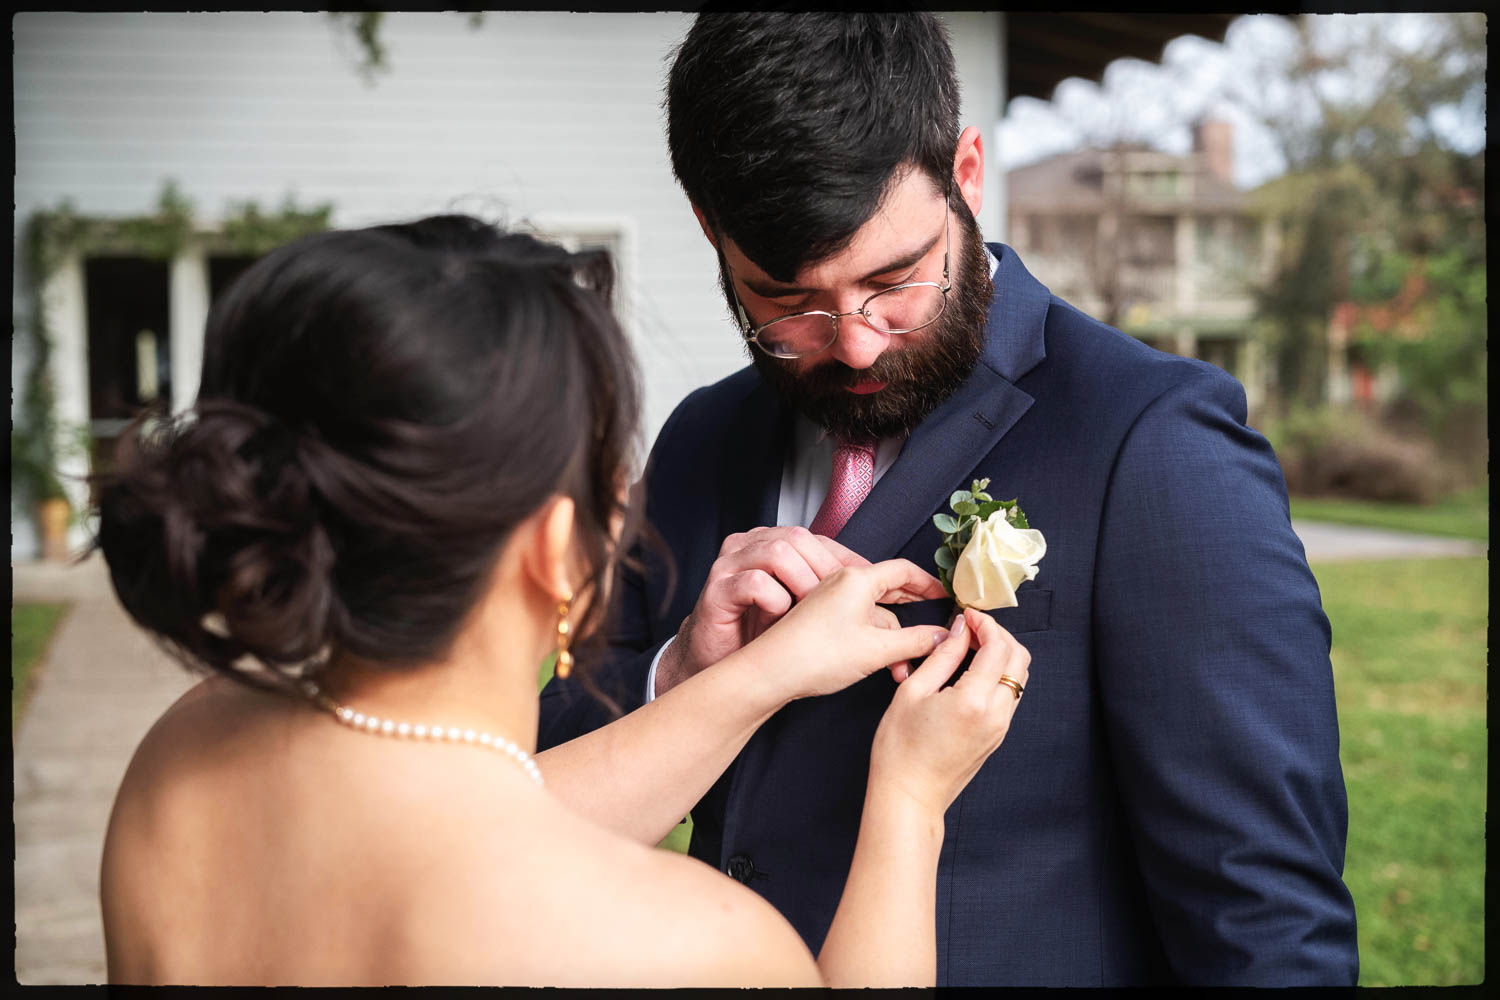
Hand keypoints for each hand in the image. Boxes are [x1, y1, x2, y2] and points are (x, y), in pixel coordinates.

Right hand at [657, 526, 869, 695]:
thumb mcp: (805, 614)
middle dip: (831, 572)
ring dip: (804, 583)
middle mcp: (752, 546)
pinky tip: (779, 615)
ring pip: (777, 552)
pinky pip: (751, 582)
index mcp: (776, 545)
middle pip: (800, 539)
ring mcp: (731, 565)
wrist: (717, 666)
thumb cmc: (761, 638)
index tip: (886, 587)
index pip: (823, 542)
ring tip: (811, 611)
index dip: (855, 562)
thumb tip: (890, 611)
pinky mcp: (716, 589)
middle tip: (850, 606)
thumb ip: (836, 601)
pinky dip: (773, 598)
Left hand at [741, 559, 952, 700]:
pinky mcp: (820, 620)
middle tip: (936, 623)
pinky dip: (875, 640)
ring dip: (894, 638)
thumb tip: (941, 635)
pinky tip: (885, 664)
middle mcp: (842, 584)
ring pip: (874, 613)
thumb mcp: (877, 649)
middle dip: (914, 611)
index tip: (946, 596)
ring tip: (905, 667)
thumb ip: (915, 641)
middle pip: (889, 589)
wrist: (771, 672)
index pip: (904, 571)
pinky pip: (857, 623)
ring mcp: (830, 602)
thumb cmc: (817, 654)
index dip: (929, 583)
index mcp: (857, 579)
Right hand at [868, 608, 1032, 816]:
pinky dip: (998, 674)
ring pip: (1019, 677)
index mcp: (974, 700)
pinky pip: (1009, 695)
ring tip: (969, 647)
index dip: (985, 623)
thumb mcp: (912, 691)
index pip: (998, 646)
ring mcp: (1001, 727)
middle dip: (999, 635)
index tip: (966, 614)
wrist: (908, 796)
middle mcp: (997, 714)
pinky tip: (970, 671)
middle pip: (1019, 658)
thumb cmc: (900, 749)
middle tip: (970, 628)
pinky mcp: (997, 736)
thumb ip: (942, 655)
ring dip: (1001, 654)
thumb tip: (959, 629)